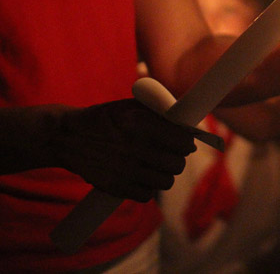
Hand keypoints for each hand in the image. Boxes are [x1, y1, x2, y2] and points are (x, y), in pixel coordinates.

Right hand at [53, 99, 195, 201]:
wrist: (67, 136)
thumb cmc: (106, 119)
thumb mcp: (132, 106)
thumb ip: (161, 112)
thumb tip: (190, 126)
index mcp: (142, 124)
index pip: (183, 141)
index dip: (186, 143)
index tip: (184, 143)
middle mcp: (135, 148)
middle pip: (177, 164)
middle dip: (176, 159)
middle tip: (171, 156)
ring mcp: (125, 169)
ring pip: (165, 182)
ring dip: (164, 175)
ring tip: (157, 167)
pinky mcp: (115, 186)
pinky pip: (147, 195)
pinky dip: (148, 189)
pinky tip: (143, 179)